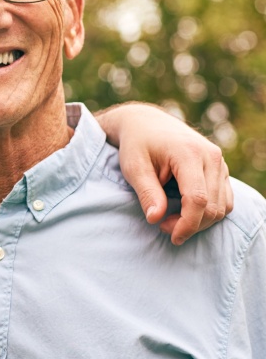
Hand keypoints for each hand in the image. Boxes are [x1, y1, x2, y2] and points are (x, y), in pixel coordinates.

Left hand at [97, 103, 231, 244]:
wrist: (146, 123)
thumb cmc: (137, 144)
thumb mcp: (134, 168)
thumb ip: (147, 193)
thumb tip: (155, 219)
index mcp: (189, 153)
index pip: (198, 199)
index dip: (187, 224)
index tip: (171, 236)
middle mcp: (211, 156)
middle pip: (213, 206)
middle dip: (191, 225)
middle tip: (163, 227)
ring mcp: (220, 162)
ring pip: (223, 205)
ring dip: (201, 222)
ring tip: (171, 220)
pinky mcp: (221, 168)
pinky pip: (225, 199)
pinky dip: (209, 212)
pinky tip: (185, 212)